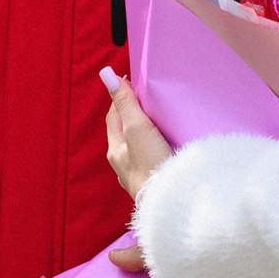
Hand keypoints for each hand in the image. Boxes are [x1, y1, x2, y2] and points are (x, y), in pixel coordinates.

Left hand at [105, 77, 171, 198]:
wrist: (172, 203)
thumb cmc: (151, 165)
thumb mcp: (137, 127)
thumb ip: (124, 102)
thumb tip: (106, 74)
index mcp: (115, 150)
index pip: (114, 116)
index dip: (121, 98)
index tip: (133, 84)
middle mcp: (123, 164)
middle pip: (126, 132)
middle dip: (134, 116)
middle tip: (149, 100)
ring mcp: (138, 176)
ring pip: (139, 148)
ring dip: (146, 135)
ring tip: (160, 122)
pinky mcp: (155, 184)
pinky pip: (152, 161)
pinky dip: (157, 150)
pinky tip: (168, 149)